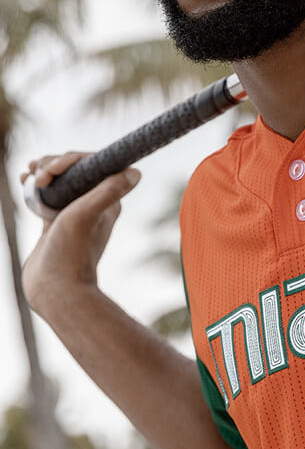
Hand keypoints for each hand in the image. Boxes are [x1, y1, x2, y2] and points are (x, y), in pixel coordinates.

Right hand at [21, 153, 139, 315]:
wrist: (53, 288)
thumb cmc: (69, 253)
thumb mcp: (86, 216)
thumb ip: (109, 191)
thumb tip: (136, 172)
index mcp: (108, 200)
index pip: (91, 164)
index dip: (68, 160)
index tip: (49, 170)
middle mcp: (95, 204)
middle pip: (74, 169)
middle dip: (53, 164)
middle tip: (37, 176)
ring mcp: (75, 212)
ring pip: (60, 180)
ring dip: (43, 172)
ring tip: (29, 176)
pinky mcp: (58, 221)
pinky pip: (49, 194)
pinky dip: (36, 185)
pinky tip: (25, 183)